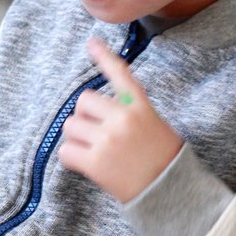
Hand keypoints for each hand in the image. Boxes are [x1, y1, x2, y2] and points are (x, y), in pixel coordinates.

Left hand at [57, 38, 182, 202]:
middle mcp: (122, 119)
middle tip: (96, 132)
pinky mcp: (95, 163)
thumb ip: (128, 110)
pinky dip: (71, 158)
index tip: (91, 42)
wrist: (170, 193)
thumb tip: (98, 106)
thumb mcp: (153, 124)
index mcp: (139, 106)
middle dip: (84, 116)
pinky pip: (66, 152)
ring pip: (70, 126)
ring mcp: (107, 140)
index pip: (119, 75)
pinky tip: (86, 164)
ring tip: (93, 149)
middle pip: (82, 102)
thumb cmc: (162, 159)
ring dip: (76, 137)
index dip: (104, 57)